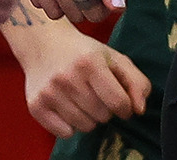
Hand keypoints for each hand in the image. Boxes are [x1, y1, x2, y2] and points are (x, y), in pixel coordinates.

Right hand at [17, 27, 150, 137]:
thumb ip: (136, 82)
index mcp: (91, 63)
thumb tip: (139, 110)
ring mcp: (50, 93)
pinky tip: (68, 107)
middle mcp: (68, 77)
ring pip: (85, 127)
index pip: (119, 102)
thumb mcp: (114, 58)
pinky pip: (65, 133)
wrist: (44, 44)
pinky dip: (70, 126)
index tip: (121, 102)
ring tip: (82, 100)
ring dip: (89, 118)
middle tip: (96, 94)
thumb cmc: (84, 53)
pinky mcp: (36, 106)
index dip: (125, 107)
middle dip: (105, 109)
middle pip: (103, 116)